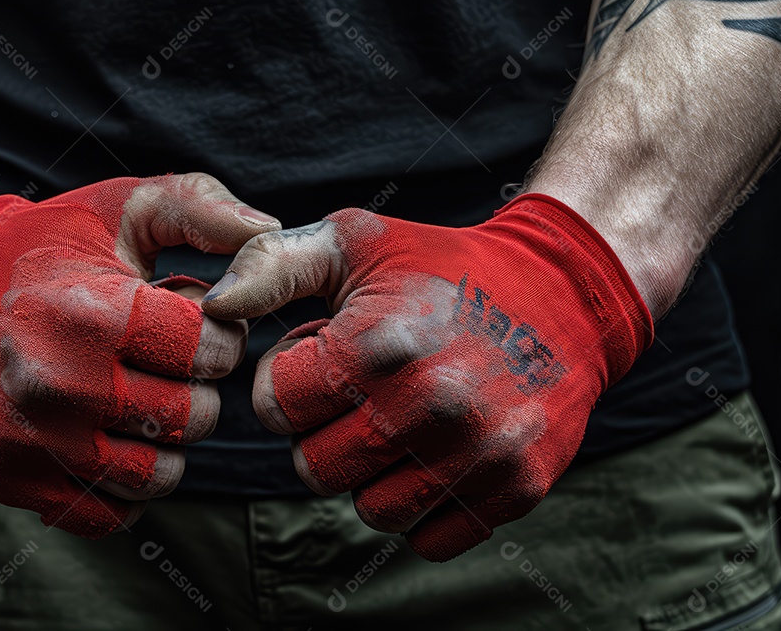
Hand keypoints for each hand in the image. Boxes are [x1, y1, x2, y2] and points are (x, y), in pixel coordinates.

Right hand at [0, 174, 278, 536]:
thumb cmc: (42, 244)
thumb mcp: (121, 206)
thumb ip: (202, 210)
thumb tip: (271, 233)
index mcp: (93, 314)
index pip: (211, 354)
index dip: (218, 336)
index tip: (193, 322)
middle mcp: (58, 385)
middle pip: (192, 419)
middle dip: (198, 388)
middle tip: (169, 363)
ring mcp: (30, 439)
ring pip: (156, 477)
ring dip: (165, 441)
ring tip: (141, 399)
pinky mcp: (8, 476)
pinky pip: (104, 513)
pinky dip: (121, 484)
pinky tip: (109, 437)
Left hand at [202, 194, 650, 560]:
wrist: (564, 291)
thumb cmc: (441, 266)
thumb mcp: (354, 242)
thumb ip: (272, 265)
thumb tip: (216, 306)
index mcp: (378, 346)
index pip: (275, 407)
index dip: (290, 380)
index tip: (326, 355)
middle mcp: (430, 407)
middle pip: (314, 469)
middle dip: (325, 431)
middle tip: (364, 392)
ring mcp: (477, 454)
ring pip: (370, 511)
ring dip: (372, 473)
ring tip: (401, 420)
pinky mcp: (516, 488)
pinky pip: (429, 539)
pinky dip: (424, 506)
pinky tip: (437, 453)